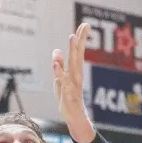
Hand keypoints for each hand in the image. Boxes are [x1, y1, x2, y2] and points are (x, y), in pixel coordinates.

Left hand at [52, 23, 95, 142]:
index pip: (78, 52)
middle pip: (77, 55)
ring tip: (72, 38)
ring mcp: (72, 84)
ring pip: (72, 66)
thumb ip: (59, 65)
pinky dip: (59, 73)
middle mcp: (76, 75)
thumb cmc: (67, 97)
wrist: (74, 117)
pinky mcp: (67, 94)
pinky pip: (63, 82)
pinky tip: (56, 65)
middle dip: (79, 41)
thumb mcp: (61, 79)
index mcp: (75, 71)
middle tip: (83, 27)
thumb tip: (56, 50)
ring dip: (72, 52)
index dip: (81, 39)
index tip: (85, 25)